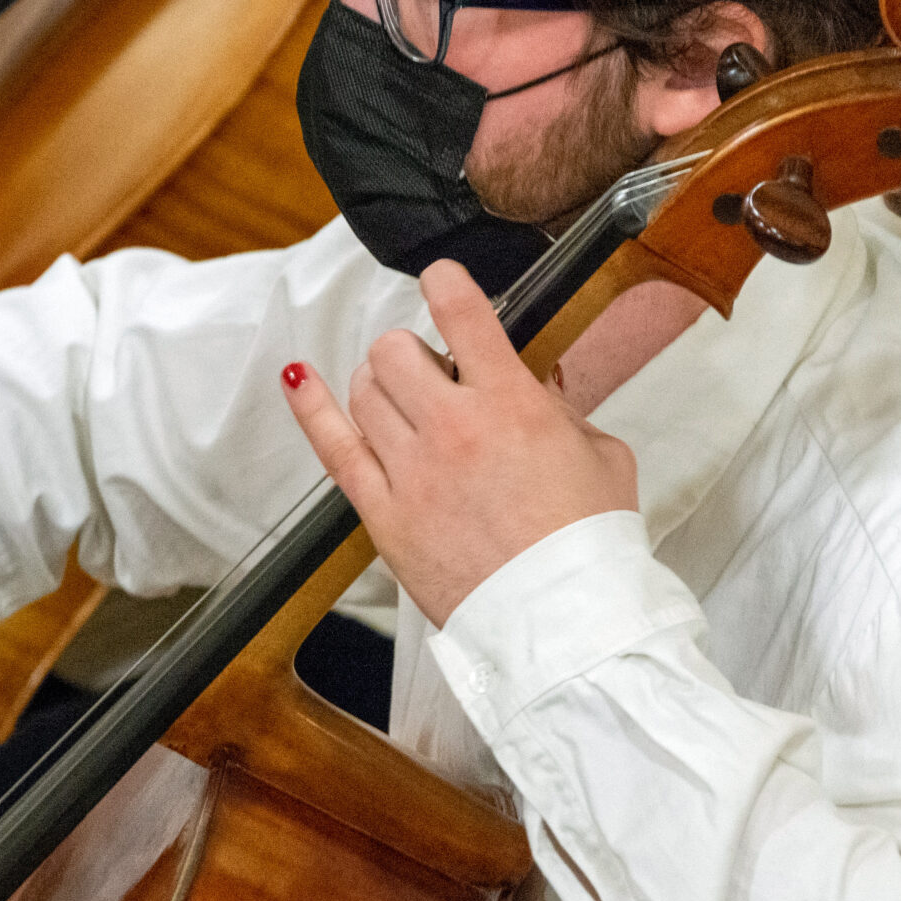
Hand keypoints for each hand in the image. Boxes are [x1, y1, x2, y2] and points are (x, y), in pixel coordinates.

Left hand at [282, 259, 637, 625]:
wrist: (562, 621)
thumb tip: (532, 390)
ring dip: (380, 384)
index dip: (446, 283)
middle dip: (415, 354)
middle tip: (437, 379)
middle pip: (397, 351)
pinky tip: (298, 379)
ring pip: (364, 391)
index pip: (462, 313)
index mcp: (512, 403)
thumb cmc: (589, 546)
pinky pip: (333, 446)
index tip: (441, 278)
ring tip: (401, 400)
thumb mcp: (602, 455)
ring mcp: (412, 472)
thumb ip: (559, 412)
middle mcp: (453, 428)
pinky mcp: (384, 514)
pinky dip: (310, 406)